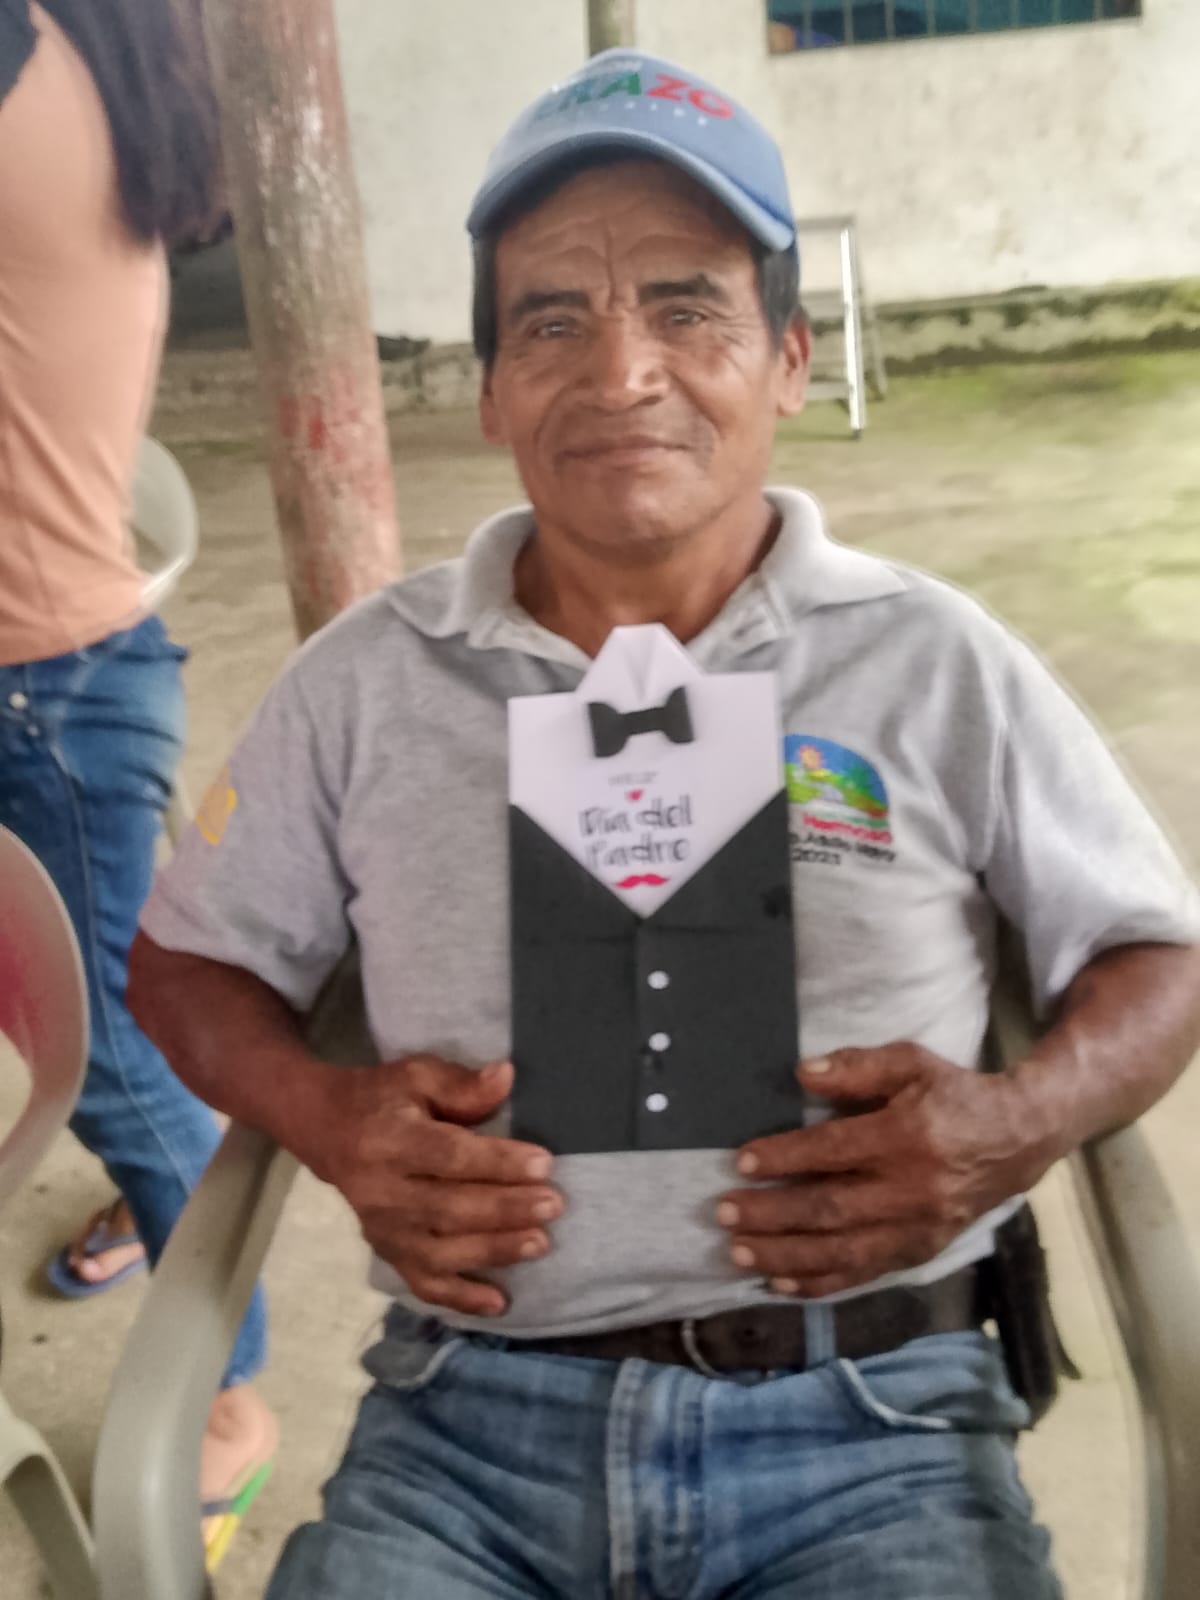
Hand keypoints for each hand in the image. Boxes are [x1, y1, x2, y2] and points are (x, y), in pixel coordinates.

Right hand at [311, 1056, 559, 1316]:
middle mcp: (382, 1192)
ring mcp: (383, 1229)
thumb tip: (506, 1077)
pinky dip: (461, 1298)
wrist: (327, 1131)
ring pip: (441, 1251)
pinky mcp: (386, 1253)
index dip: (498, 1162)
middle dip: (506, 1209)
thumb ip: (461, 1084)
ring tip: (540, 1243)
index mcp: (391, 1141)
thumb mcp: (417, 1075)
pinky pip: (423, 1283)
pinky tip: (499, 1303)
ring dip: (493, 1251)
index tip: (544, 1163)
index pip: (449, 1157)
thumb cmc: (383, 1099)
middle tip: (553, 1205)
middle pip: (449, 1208)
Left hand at [718, 1044, 1056, 1298]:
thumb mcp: (912, 1063)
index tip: (741, 1162)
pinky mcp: (919, 1252)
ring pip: (842, 1251)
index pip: (834, 1151)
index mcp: (907, 1137)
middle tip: (723, 1213)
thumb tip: (804, 1073)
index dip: (785, 1158)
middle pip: (831, 1209)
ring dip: (784, 1256)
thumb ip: (858, 1067)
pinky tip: (780, 1284)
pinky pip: (863, 1273)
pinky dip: (819, 1283)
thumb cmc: (953, 1096)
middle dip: (772, 1215)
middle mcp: (911, 1189)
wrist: (1018, 1141)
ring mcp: (917, 1229)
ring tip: (737, 1254)